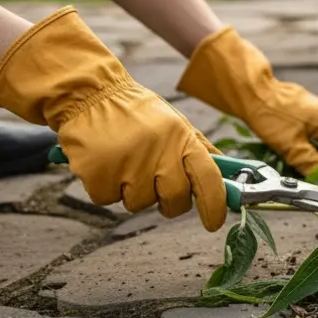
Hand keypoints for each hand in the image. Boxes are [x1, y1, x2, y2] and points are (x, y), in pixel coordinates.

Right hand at [0, 8, 227, 230]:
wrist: (88, 95)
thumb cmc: (136, 113)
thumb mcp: (175, 122)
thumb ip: (200, 149)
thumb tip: (228, 174)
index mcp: (182, 138)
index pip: (209, 178)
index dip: (215, 205)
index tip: (214, 223)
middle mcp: (158, 151)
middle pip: (175, 199)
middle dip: (169, 202)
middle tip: (156, 185)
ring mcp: (127, 163)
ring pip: (138, 203)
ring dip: (132, 192)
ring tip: (124, 162)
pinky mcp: (97, 173)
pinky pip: (107, 199)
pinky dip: (105, 188)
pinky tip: (104, 163)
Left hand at [178, 27, 317, 174]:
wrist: (249, 90)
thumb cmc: (270, 116)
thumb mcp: (291, 146)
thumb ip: (310, 162)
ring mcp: (308, 106)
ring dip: (314, 147)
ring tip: (303, 161)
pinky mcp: (295, 105)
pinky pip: (305, 125)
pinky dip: (302, 137)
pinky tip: (290, 145)